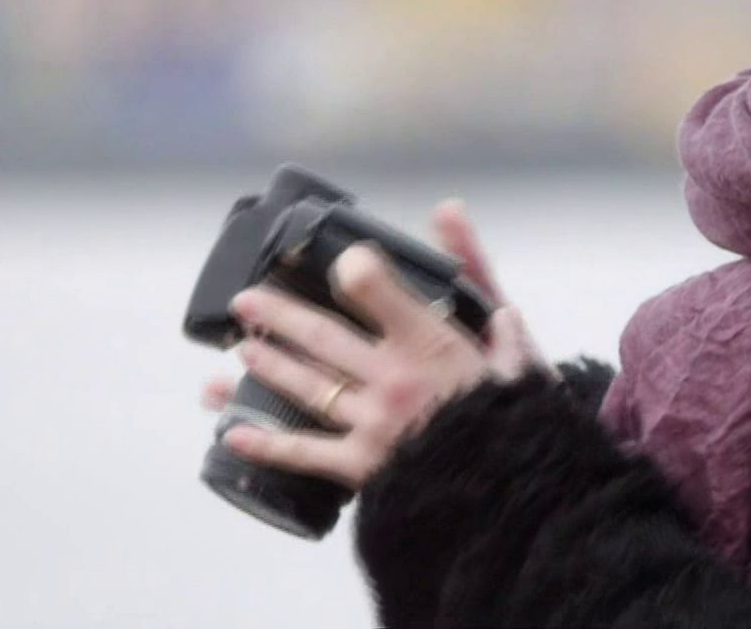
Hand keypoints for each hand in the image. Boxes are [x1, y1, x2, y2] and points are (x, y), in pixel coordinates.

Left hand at [197, 201, 551, 489]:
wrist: (510, 489)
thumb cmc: (512, 424)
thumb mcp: (516, 362)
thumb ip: (495, 314)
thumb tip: (491, 284)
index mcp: (428, 345)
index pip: (377, 290)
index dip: (354, 270)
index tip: (338, 260)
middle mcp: (391, 378)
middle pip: (321, 338)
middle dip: (278, 315)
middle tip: (247, 302)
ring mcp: (370, 422)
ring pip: (307, 386)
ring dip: (268, 366)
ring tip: (242, 351)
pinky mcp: (360, 465)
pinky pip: (304, 452)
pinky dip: (265, 443)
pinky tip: (234, 430)